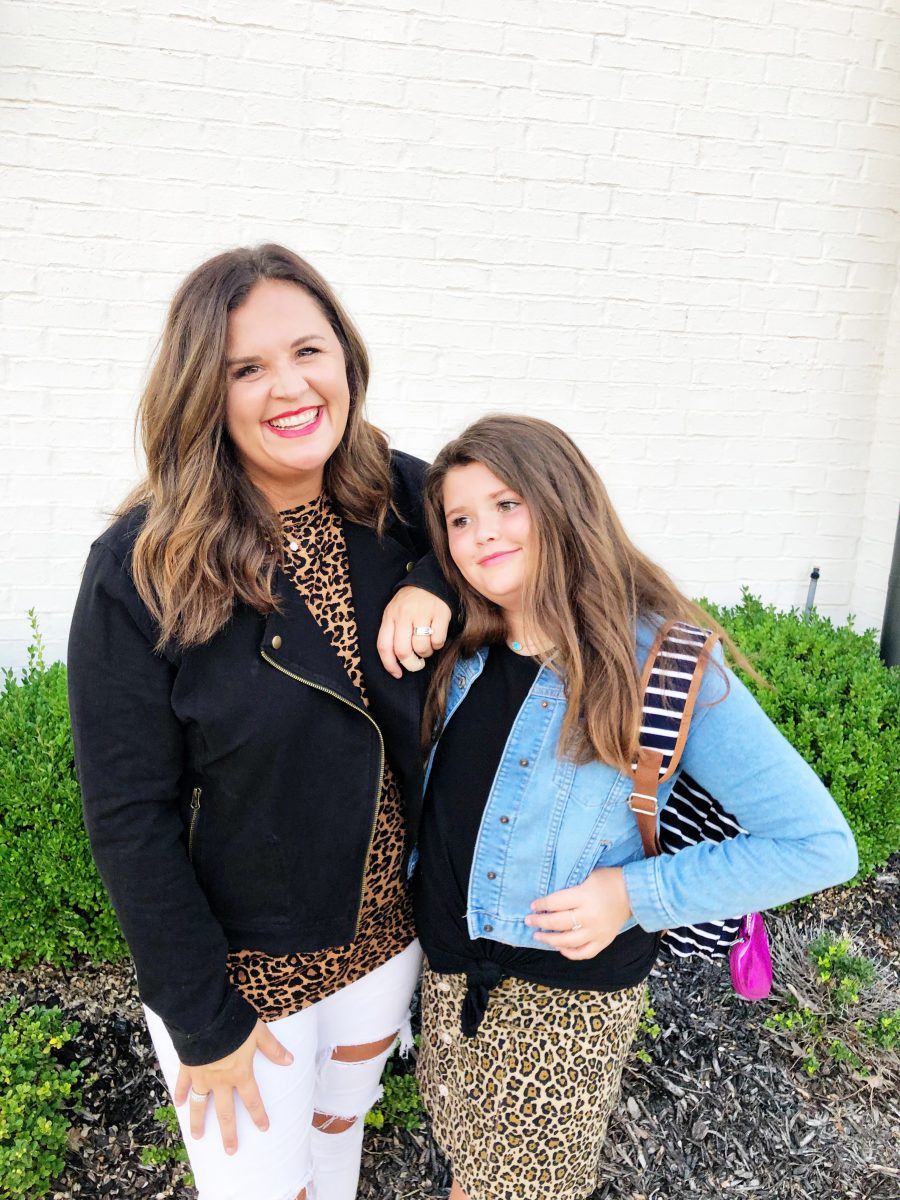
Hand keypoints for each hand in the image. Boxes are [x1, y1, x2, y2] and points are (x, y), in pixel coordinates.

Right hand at [173, 1020, 292, 1153]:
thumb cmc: (234, 1023)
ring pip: (199, 1104)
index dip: (258, 1115)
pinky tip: (178, 1104)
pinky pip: (182, 1084)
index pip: (252, 1099)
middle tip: (230, 1150)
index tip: (263, 1129)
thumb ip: (273, 1048)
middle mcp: (220, 1080)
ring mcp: (202, 1076)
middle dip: (229, 1133)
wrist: (205, 1017)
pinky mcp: (187, 1067)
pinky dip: (179, 1094)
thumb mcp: (259, 1033)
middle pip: (225, 1112)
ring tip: (198, 1136)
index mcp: (240, 1073)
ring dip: (199, 1121)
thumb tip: (290, 1061)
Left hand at [377, 588, 451, 677]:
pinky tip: (436, 637)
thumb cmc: (410, 603)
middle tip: (416, 663)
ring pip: (421, 647)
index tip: (397, 674)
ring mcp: (422, 613)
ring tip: (426, 646)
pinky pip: (438, 640)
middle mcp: (404, 614)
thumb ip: (392, 633)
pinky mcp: (440, 613)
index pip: (384, 646)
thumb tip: (395, 662)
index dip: (389, 665)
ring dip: (425, 653)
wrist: (428, 580)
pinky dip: (438, 645)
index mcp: (390, 616)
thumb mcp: (394, 614)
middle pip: (402, 650)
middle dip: (411, 663)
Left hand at [524, 867, 632, 959]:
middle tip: (528, 921)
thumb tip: (548, 900)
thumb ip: (569, 889)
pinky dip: (570, 953)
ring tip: (538, 936)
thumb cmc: (607, 881)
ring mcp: (597, 932)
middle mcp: (589, 916)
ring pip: (568, 941)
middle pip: (558, 923)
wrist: (634, 893)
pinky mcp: (604, 941)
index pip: (556, 903)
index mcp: (584, 896)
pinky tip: (560, 948)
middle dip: (540, 922)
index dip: (541, 905)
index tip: (532, 906)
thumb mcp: (587, 876)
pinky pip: (584, 953)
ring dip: (550, 940)